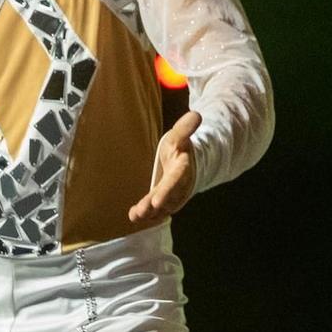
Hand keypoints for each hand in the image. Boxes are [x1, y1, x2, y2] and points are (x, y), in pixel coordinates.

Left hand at [129, 111, 202, 226]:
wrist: (187, 161)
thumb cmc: (179, 147)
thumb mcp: (179, 136)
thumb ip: (185, 127)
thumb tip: (197, 114)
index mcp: (183, 169)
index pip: (175, 181)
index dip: (167, 191)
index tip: (157, 201)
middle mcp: (180, 186)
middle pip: (167, 197)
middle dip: (155, 205)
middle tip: (141, 212)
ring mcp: (174, 195)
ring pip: (163, 207)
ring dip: (150, 213)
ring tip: (135, 216)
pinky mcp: (167, 200)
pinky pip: (159, 210)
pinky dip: (149, 215)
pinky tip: (135, 217)